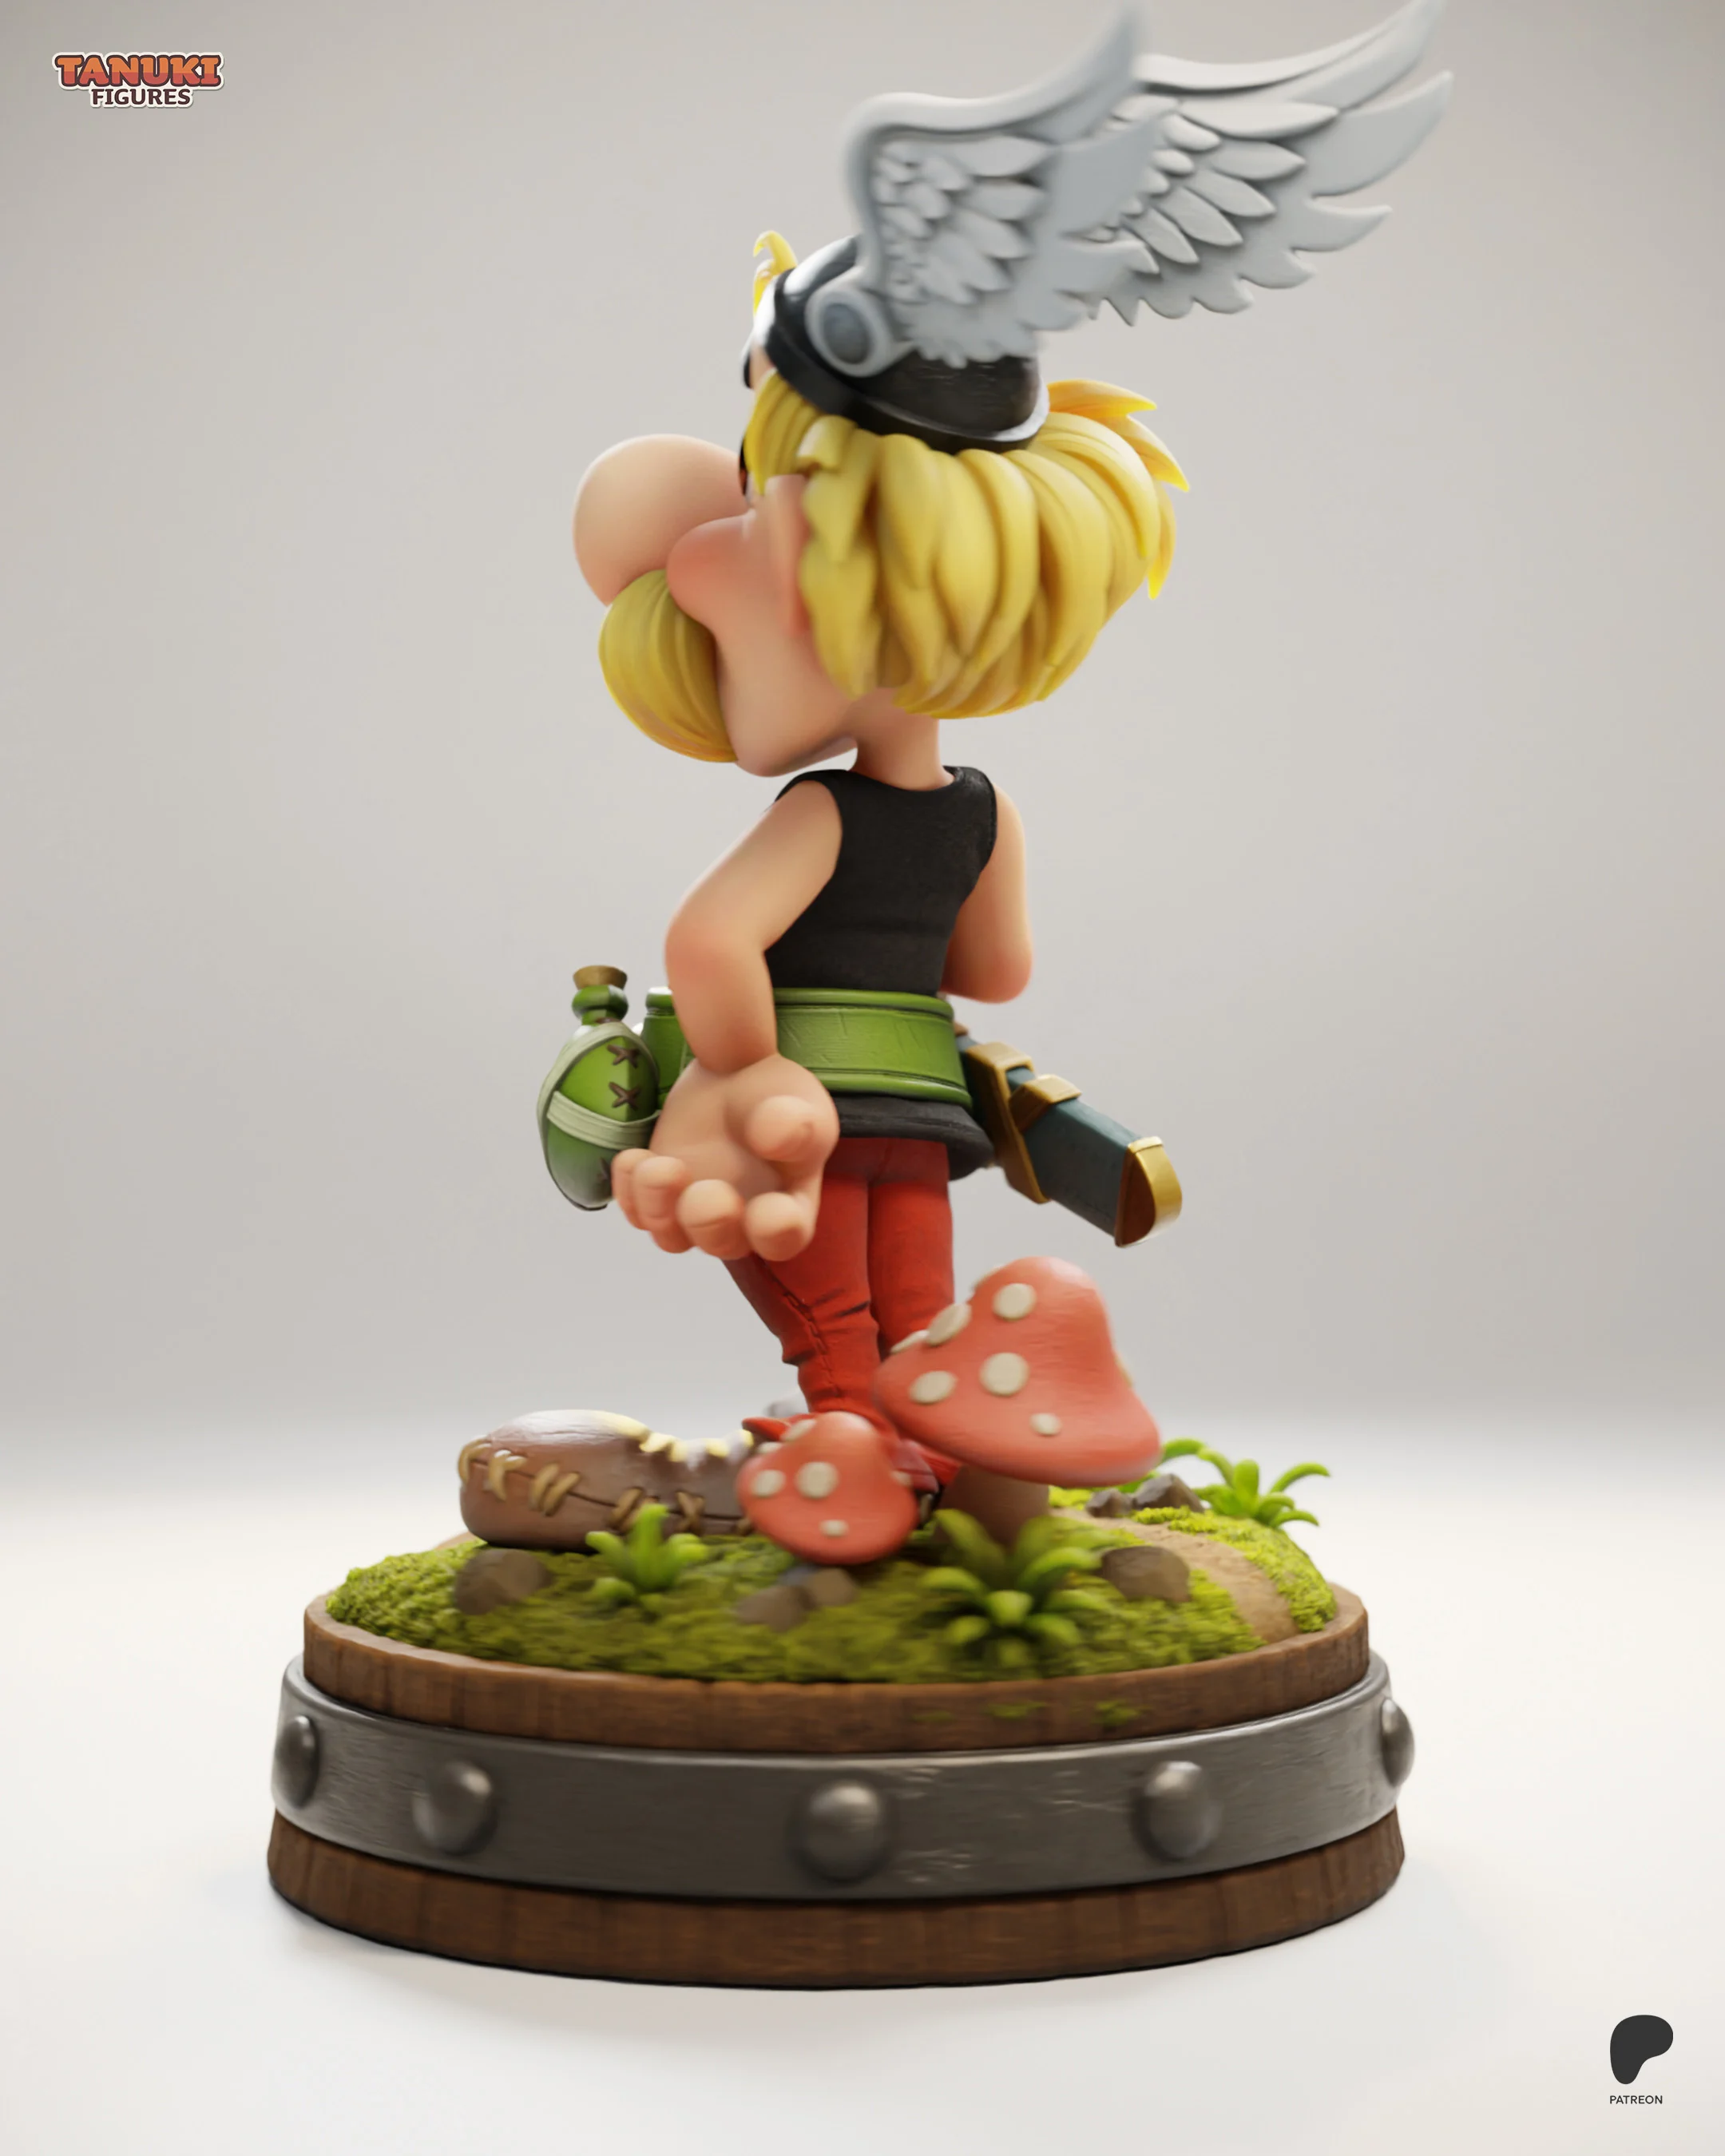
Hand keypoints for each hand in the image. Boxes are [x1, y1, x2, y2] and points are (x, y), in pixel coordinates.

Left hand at [611, 1053, 836, 1261]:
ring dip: (659, 1208)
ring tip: (657, 1167)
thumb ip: (792, 1118)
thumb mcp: (795, 1097)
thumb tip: (773, 1136)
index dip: (776, 1232)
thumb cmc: (777, 1097)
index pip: (786, 1235)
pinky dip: (629, 1191)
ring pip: (671, 1235)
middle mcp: (742, 1221)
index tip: (767, 1209)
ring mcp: (695, 1213)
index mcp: (788, 1202)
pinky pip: (638, 1211)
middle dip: (709, 1223)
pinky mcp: (660, 1197)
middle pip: (723, 1243)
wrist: (735, 1076)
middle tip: (706, 1192)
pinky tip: (632, 1159)